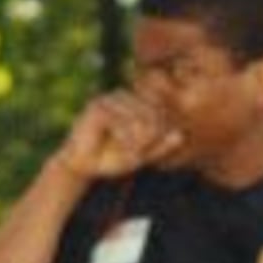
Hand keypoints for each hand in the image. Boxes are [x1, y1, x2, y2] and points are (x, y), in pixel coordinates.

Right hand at [56, 89, 180, 183]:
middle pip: (153, 114)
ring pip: (140, 119)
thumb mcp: (142, 155)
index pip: (161, 112)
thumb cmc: (112, 158)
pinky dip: (126, 139)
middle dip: (151, 139)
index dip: (160, 135)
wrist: (82, 166)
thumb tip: (180, 136)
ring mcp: (109, 99)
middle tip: (140, 156)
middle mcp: (124, 96)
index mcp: (135, 102)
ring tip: (132, 154)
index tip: (150, 152)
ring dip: (139, 142)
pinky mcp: (97, 107)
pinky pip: (121, 122)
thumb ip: (161, 146)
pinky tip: (123, 150)